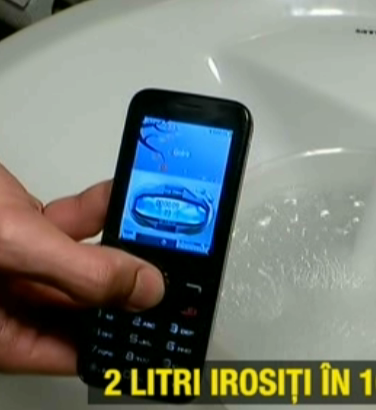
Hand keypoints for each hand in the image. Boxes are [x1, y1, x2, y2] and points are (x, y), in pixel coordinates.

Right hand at [0, 164, 164, 374]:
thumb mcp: (13, 249)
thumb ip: (82, 273)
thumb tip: (146, 291)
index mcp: (4, 334)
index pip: (81, 353)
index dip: (128, 342)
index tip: (174, 326)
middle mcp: (12, 305)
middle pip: (91, 305)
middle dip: (135, 285)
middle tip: (184, 270)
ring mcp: (16, 267)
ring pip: (85, 261)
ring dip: (124, 242)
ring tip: (166, 228)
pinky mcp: (18, 231)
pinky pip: (68, 226)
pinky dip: (97, 210)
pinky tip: (123, 195)